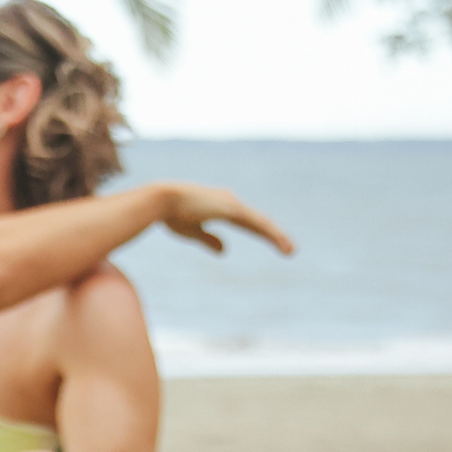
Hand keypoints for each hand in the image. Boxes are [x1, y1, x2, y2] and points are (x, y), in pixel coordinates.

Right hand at [154, 183, 294, 256]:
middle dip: (273, 235)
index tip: (273, 241)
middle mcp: (230, 202)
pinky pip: (257, 223)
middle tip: (289, 250)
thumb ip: (209, 239)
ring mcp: (232, 204)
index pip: (247, 222)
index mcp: (220, 206)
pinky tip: (280, 242)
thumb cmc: (170, 214)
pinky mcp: (232, 209)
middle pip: (257, 221)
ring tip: (290, 251)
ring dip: (277, 237)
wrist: (161, 200)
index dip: (260, 232)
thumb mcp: (192, 231)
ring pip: (261, 223)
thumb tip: (226, 251)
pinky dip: (270, 233)